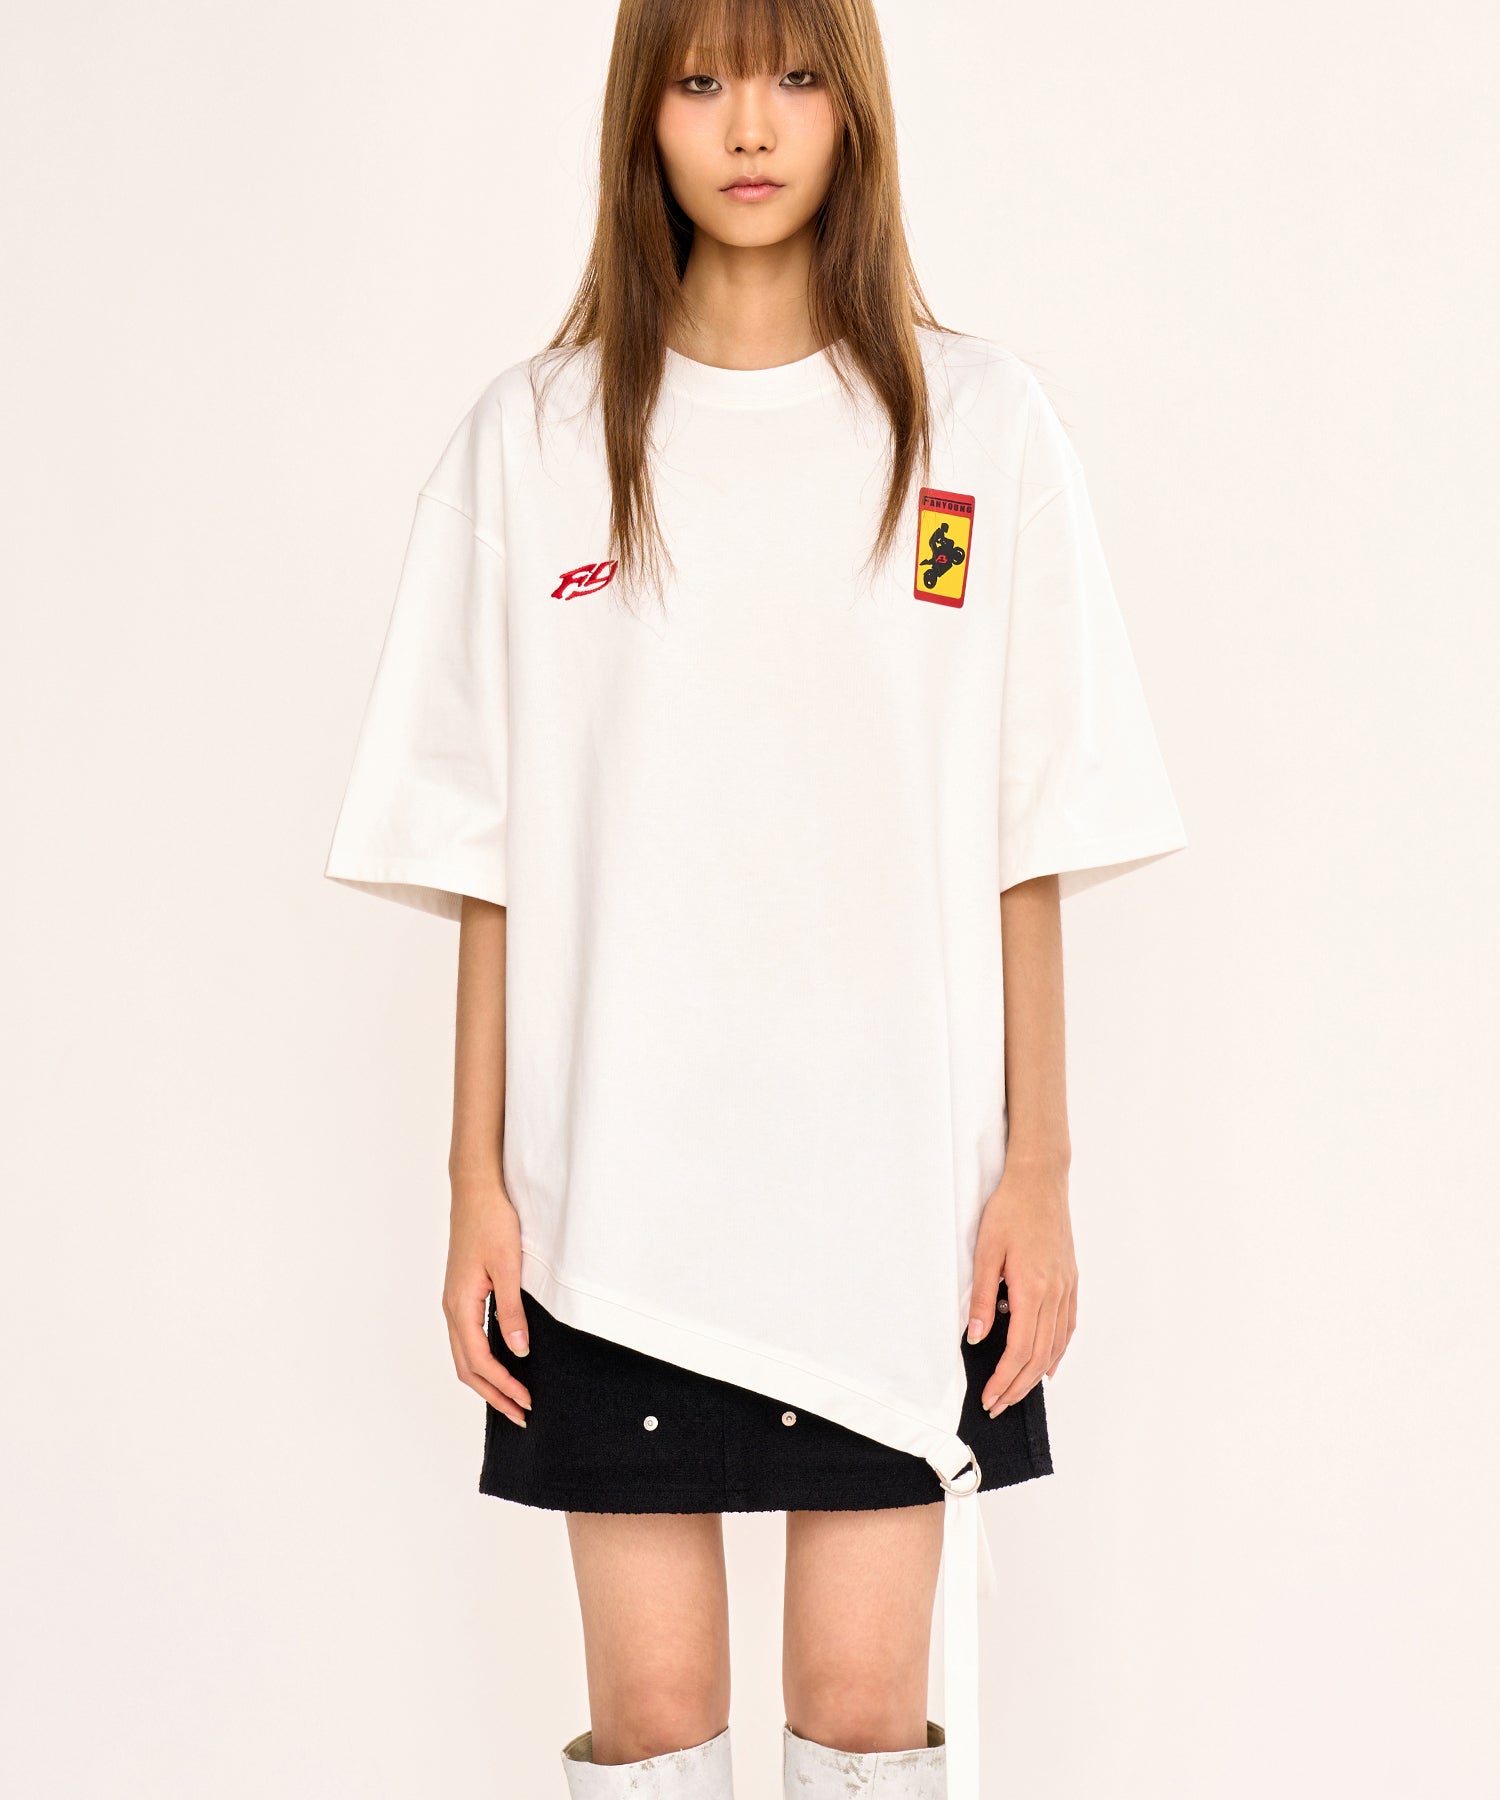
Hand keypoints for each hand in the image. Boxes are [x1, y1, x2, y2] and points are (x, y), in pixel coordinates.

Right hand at [442, 1167, 532, 1427]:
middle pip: (467, 1367)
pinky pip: (468, 1338)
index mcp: (460, 1305)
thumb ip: (512, 1311)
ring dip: (487, 1381)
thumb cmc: (492, 1222)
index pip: (479, 1361)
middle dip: (494, 1395)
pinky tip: (502, 1362)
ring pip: (465, 1355)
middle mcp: (452, 1308)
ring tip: (512, 1398)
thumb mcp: (508, 1267)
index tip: (527, 1403)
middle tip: (521, 1415)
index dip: (503, 1386)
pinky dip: (483, 1360)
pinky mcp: (462, 1293)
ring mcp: (455, 1301)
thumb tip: (518, 1352)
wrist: (476, 1190)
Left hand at [968, 1150, 1076, 1413]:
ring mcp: (1066, 1287)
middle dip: (1018, 1386)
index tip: (990, 1397)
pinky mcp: (1070, 1279)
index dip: (1005, 1379)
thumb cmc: (1010, 1210)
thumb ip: (981, 1297)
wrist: (1040, 1180)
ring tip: (1018, 1392)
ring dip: (1037, 1374)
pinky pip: (1066, 1326)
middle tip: (999, 1405)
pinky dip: (1057, 1350)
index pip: (1019, 1350)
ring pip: (1055, 1344)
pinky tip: (1048, 1362)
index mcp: (1032, 1289)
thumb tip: (975, 1336)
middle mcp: (1055, 1293)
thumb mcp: (985, 1251)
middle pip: (1039, 1355)